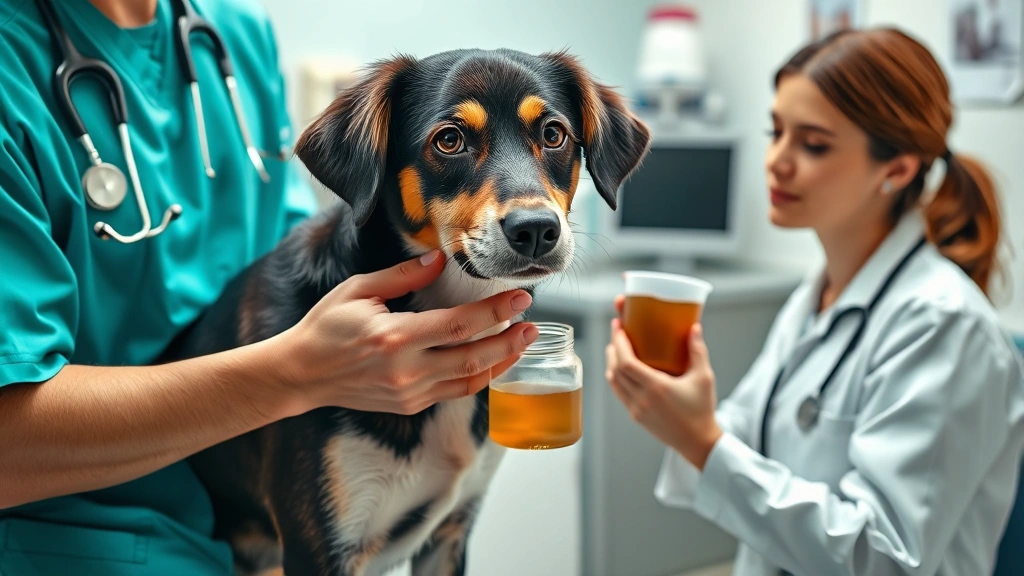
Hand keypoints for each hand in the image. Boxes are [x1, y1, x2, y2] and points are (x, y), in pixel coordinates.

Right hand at [272, 250, 537, 415]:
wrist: (301, 374)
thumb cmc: (326, 327)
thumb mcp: (358, 290)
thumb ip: (403, 276)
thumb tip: (440, 259)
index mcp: (395, 338)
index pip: (459, 325)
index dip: (495, 312)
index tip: (520, 298)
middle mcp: (406, 371)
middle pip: (474, 357)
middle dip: (510, 340)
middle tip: (533, 323)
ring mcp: (410, 393)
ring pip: (470, 380)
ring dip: (502, 361)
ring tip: (523, 341)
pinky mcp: (410, 405)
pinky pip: (455, 391)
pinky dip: (480, 377)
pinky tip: (495, 361)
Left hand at [605, 296, 721, 469]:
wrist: (698, 442)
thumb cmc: (702, 410)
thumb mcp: (704, 378)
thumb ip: (698, 351)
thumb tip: (694, 328)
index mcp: (656, 388)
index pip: (626, 362)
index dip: (619, 343)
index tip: (619, 327)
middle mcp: (642, 399)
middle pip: (615, 370)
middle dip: (613, 348)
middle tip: (617, 333)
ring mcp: (636, 409)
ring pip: (614, 382)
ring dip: (611, 363)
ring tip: (616, 348)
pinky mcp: (635, 417)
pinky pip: (619, 393)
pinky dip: (616, 378)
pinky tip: (622, 369)